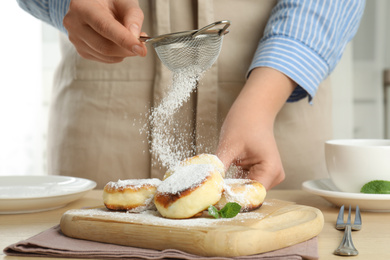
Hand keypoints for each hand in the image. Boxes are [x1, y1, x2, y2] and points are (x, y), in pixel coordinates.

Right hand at [63, 0, 146, 62]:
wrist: (94, 4)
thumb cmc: (109, 1)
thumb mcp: (124, 1)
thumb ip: (133, 16)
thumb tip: (135, 36)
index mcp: (82, 7)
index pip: (105, 27)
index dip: (124, 40)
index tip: (140, 49)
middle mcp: (75, 24)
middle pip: (104, 46)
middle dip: (127, 49)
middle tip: (141, 46)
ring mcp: (76, 39)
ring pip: (105, 55)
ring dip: (124, 53)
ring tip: (130, 40)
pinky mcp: (82, 50)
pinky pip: (104, 59)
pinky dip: (117, 55)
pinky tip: (119, 44)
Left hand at [216, 67, 295, 189]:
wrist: (253, 111)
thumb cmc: (244, 122)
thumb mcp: (229, 145)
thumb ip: (219, 165)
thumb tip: (207, 182)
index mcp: (271, 170)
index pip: (252, 195)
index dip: (234, 199)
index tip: (215, 202)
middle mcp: (273, 176)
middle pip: (250, 195)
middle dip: (230, 195)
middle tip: (209, 197)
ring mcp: (268, 175)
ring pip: (246, 190)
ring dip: (230, 190)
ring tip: (213, 188)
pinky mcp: (260, 173)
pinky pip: (245, 184)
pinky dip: (232, 183)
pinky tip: (220, 181)